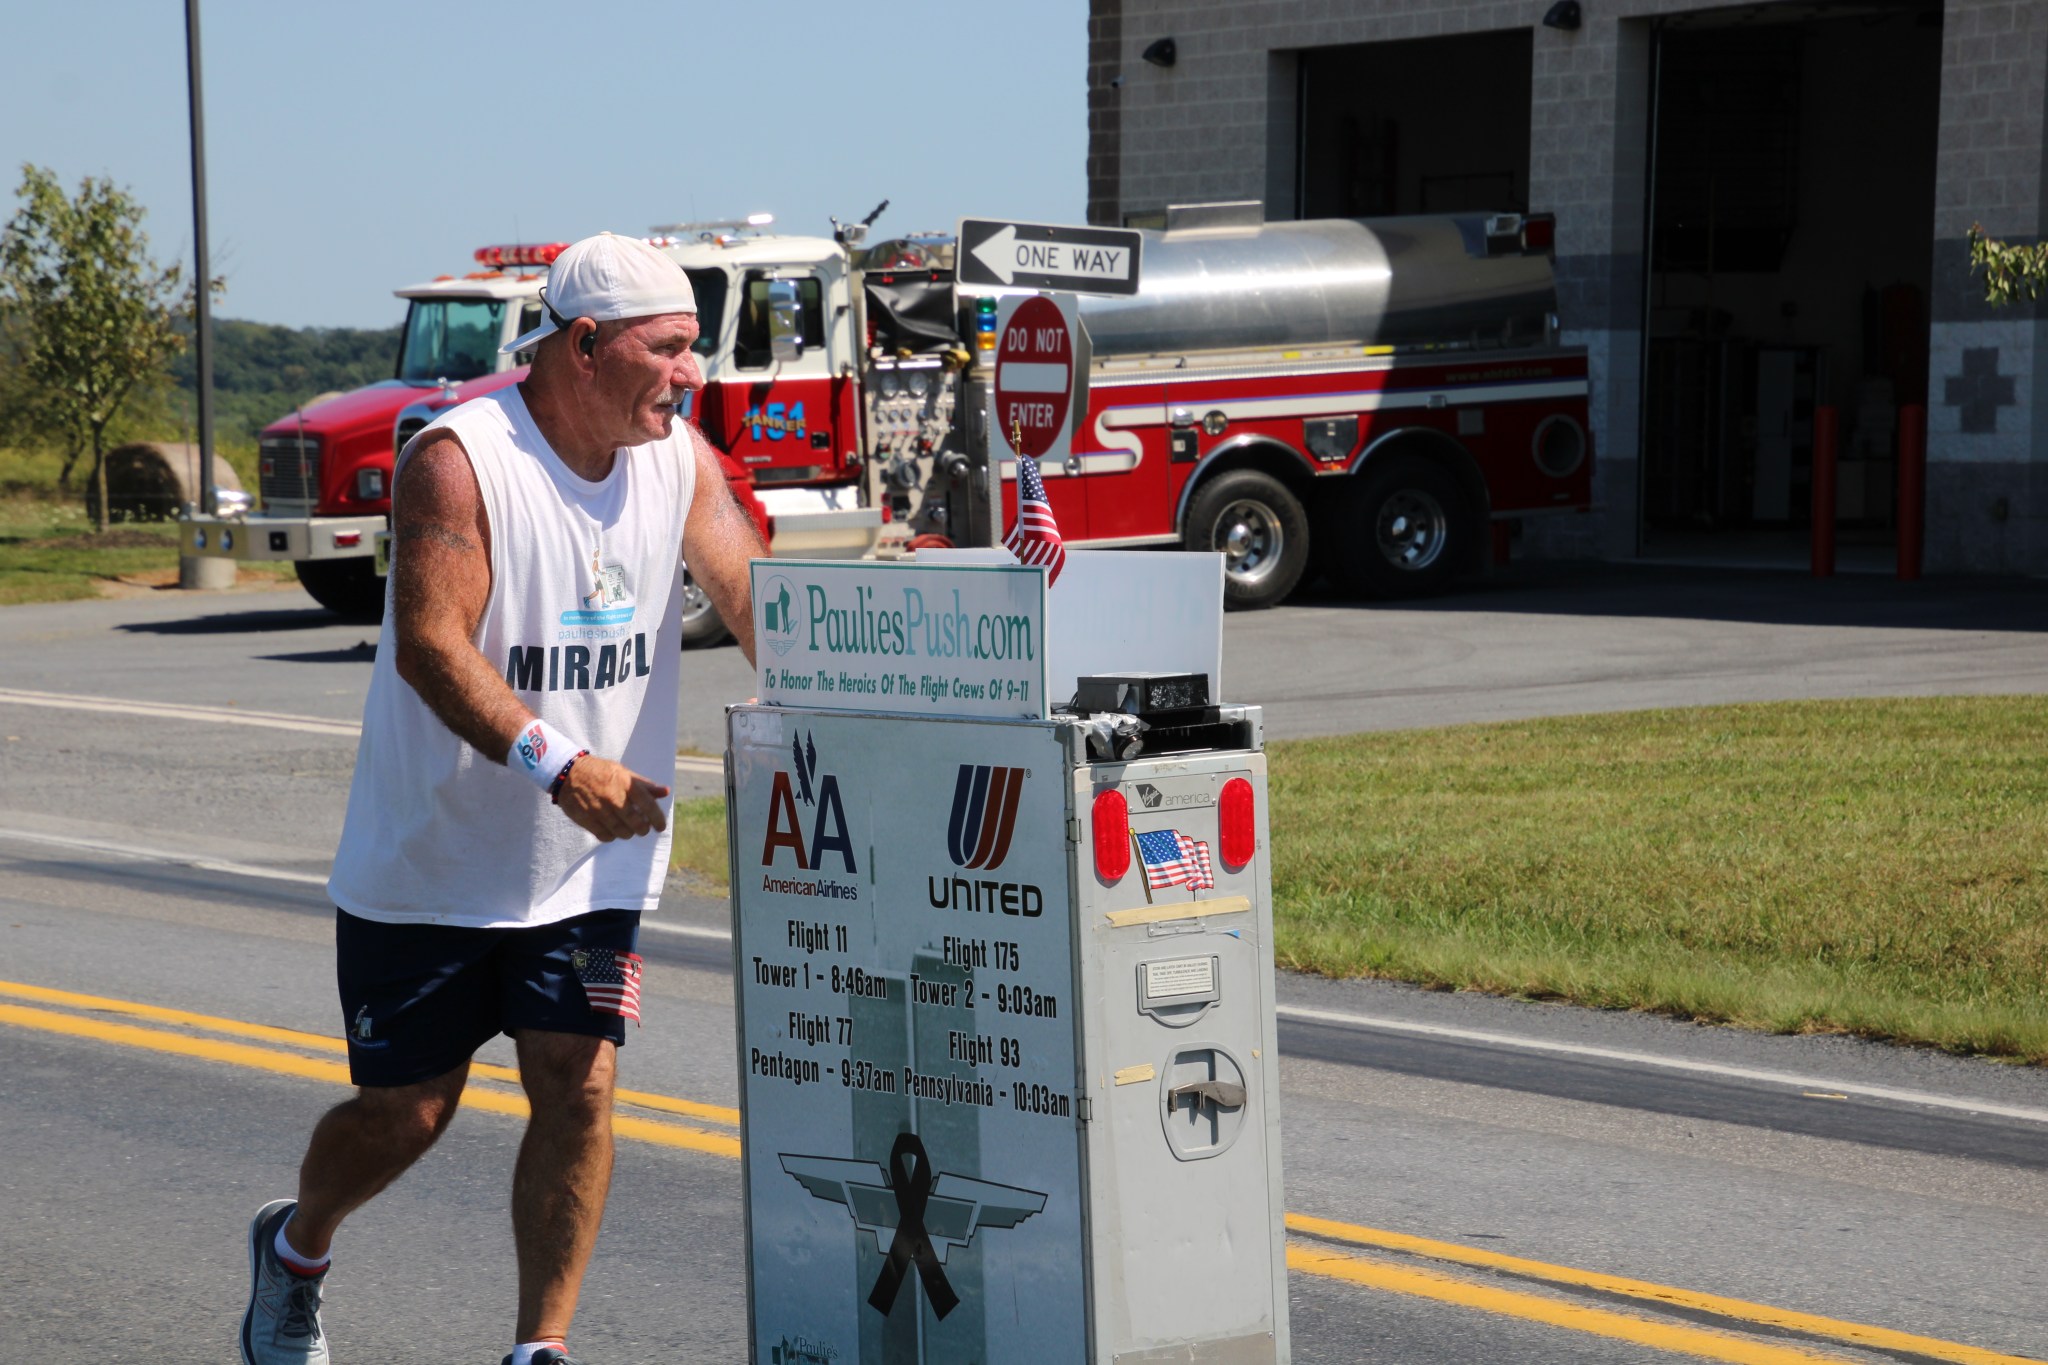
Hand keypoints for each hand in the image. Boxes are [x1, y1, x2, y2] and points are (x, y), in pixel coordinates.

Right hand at [555, 755, 670, 841]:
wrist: (568, 773)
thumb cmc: (600, 771)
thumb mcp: (623, 772)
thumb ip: (644, 784)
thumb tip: (665, 792)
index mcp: (625, 783)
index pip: (648, 805)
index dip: (657, 819)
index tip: (660, 827)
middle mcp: (613, 797)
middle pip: (636, 823)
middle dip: (643, 829)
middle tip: (643, 828)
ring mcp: (599, 809)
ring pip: (621, 832)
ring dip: (628, 833)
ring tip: (629, 830)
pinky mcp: (586, 819)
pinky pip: (605, 835)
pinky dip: (612, 836)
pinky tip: (613, 831)